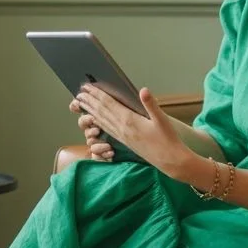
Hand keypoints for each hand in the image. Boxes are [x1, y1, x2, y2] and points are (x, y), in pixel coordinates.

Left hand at [74, 85, 191, 175]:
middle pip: (101, 111)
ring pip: (101, 120)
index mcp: (129, 120)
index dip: (96, 94)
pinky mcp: (123, 141)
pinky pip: (107, 129)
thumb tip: (143, 89)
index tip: (86, 86)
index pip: (108, 104)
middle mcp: (122, 128)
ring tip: (82, 103)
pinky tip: (94, 118)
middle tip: (78, 92)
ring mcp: (121, 136)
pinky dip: (98, 121)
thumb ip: (151, 104)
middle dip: (89, 101)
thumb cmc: (168, 139)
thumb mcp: (162, 120)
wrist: (169, 160)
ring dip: (91, 110)